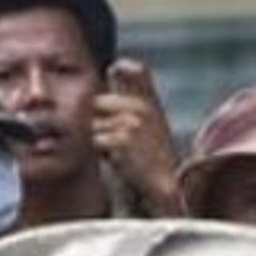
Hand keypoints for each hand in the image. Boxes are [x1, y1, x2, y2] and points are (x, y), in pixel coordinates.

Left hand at [94, 59, 182, 216]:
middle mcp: (142, 107)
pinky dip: (101, 153)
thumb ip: (132, 99)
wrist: (163, 188)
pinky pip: (95, 141)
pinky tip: (117, 161)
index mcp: (150, 101)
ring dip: (98, 140)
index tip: (113, 72)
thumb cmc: (151, 160)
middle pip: (97, 102)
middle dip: (96, 121)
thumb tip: (112, 69)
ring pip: (93, 125)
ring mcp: (132, 122)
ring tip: (118, 153)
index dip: (121, 67)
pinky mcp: (123, 140)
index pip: (136, 70)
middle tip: (112, 141)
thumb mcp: (148, 124)